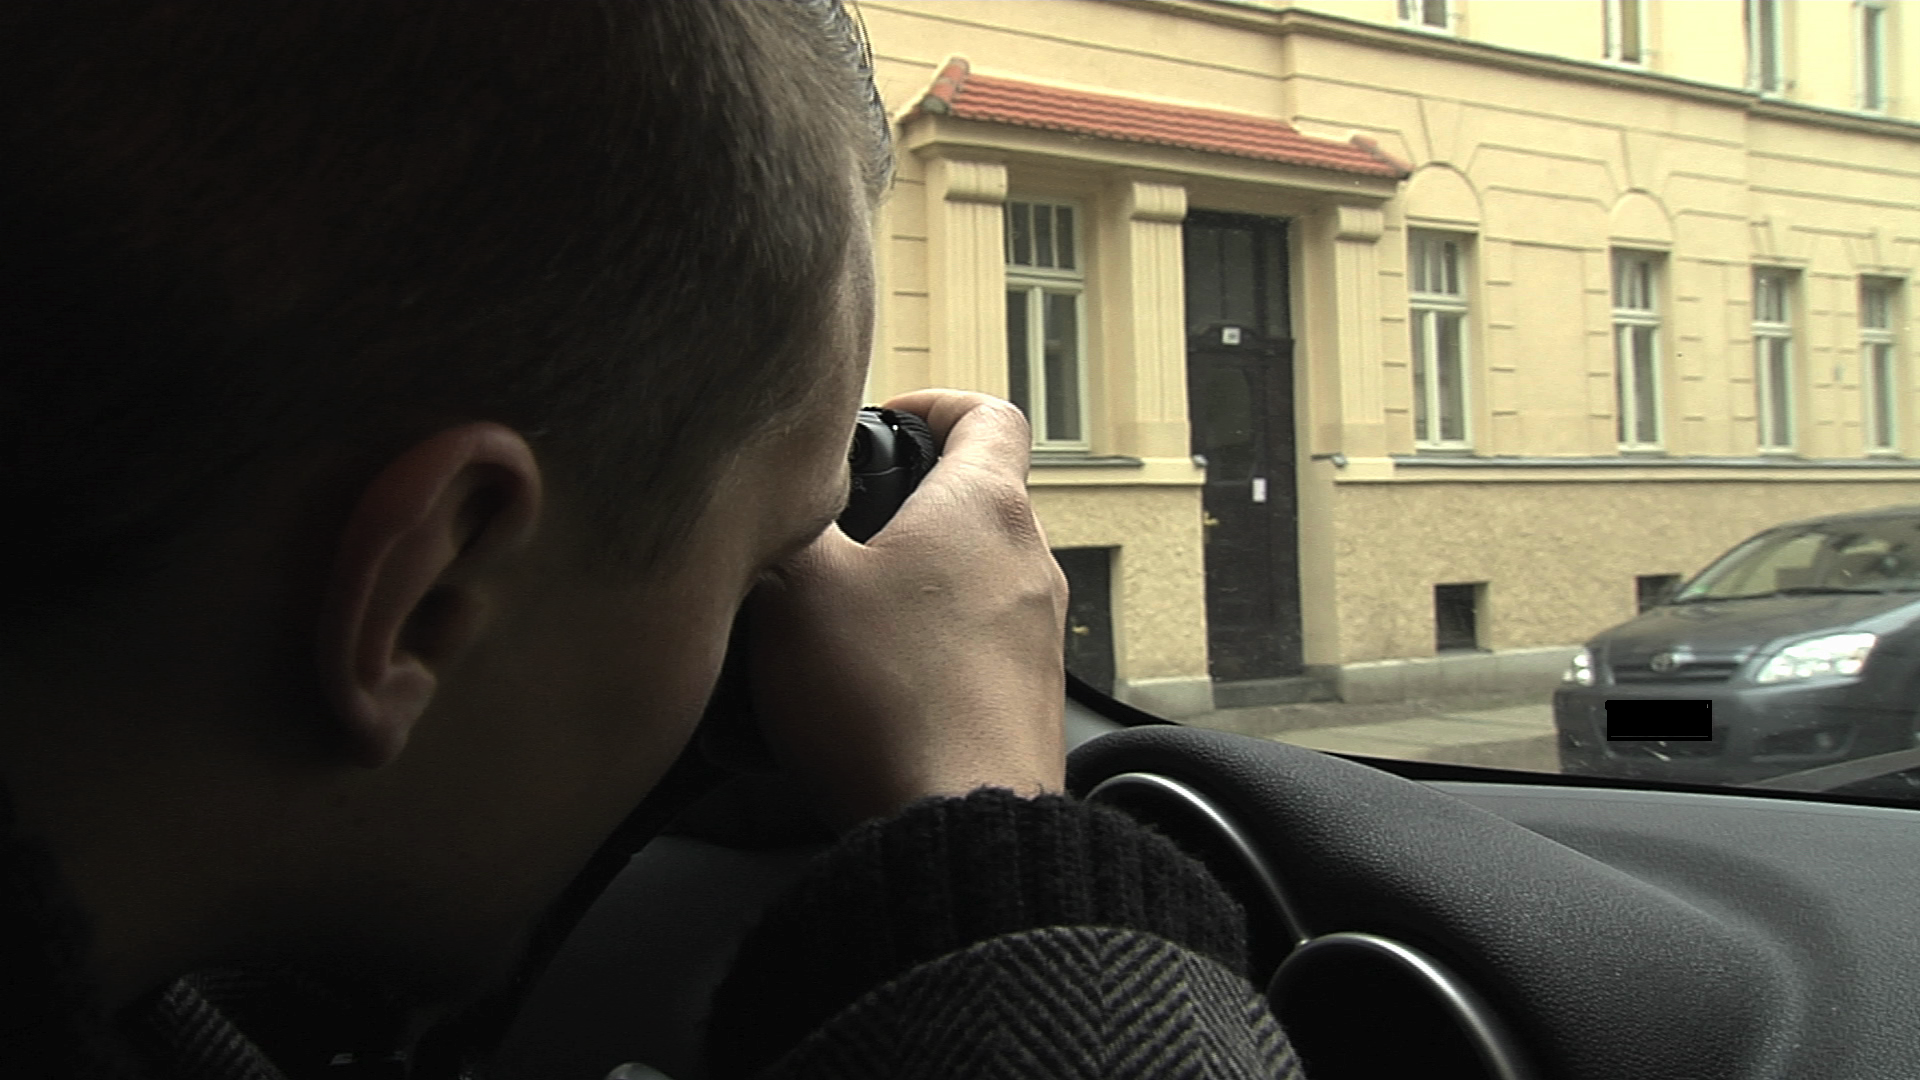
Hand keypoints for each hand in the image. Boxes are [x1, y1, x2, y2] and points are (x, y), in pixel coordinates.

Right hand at [744, 390, 1069, 831]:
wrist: (958, 829)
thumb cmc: (885, 699)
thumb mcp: (796, 589)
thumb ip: (784, 523)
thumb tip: (775, 496)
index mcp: (984, 509)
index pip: (990, 414)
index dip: (936, 403)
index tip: (890, 423)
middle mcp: (1030, 564)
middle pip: (977, 502)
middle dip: (908, 510)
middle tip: (838, 535)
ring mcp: (1038, 640)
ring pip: (972, 584)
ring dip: (912, 590)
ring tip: (837, 624)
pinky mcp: (1026, 705)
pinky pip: (973, 656)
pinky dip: (924, 657)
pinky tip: (863, 697)